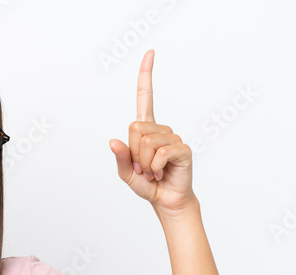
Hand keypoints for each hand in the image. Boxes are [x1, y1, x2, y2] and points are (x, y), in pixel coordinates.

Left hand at [109, 50, 194, 213]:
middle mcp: (160, 129)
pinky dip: (154, 167)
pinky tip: (161, 172)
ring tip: (152, 171)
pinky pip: (159, 153)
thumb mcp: (126, 173)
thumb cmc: (148, 184)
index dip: (146, 75)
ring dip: (143, 163)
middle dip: (133, 153)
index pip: (146, 97)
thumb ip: (120, 158)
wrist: (166, 201)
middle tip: (143, 167)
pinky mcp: (182, 148)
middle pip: (135, 128)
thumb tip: (113, 141)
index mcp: (146, 130)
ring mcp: (173, 137)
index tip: (150, 52)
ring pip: (146, 142)